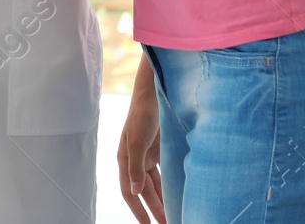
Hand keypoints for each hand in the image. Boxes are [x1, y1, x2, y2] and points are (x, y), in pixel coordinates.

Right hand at [118, 85, 166, 221]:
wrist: (155, 92)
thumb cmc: (142, 115)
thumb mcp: (137, 142)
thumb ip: (135, 167)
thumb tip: (134, 191)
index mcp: (125, 159)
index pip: (130, 192)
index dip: (138, 210)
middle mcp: (136, 160)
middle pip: (145, 191)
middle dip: (154, 209)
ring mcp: (149, 155)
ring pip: (156, 184)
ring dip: (163, 199)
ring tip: (173, 215)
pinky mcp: (161, 149)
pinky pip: (166, 172)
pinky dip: (171, 184)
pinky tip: (179, 193)